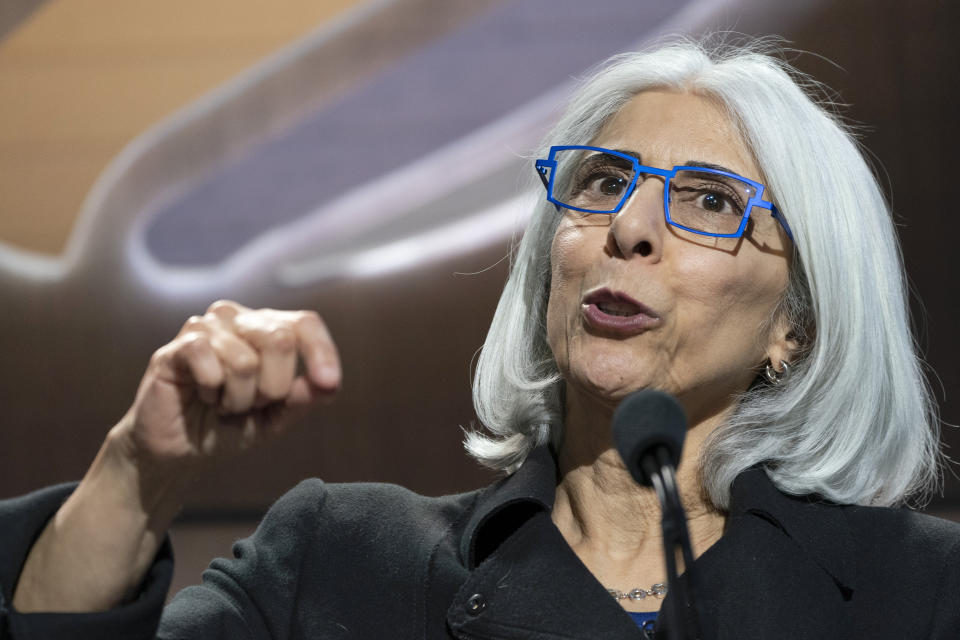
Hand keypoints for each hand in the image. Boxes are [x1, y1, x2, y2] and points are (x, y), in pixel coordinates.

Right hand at [115, 300, 340, 470]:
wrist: (180, 451)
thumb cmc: (230, 427)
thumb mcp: (277, 418)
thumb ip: (304, 398)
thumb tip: (329, 383)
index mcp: (269, 329)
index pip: (305, 323)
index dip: (321, 351)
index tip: (329, 384)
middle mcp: (239, 319)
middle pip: (279, 339)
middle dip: (273, 387)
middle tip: (253, 404)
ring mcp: (206, 328)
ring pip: (245, 359)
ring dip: (239, 398)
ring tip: (225, 404)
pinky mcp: (175, 347)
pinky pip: (206, 358)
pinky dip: (212, 390)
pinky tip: (203, 396)